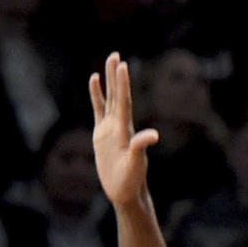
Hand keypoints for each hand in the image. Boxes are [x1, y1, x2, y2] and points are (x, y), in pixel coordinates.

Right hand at [89, 51, 158, 208]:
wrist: (124, 191)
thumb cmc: (131, 180)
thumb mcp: (135, 164)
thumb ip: (140, 148)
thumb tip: (152, 136)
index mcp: (125, 130)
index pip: (124, 102)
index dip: (122, 84)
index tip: (122, 66)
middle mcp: (119, 125)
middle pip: (117, 95)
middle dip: (116, 76)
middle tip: (115, 55)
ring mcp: (110, 128)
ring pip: (109, 99)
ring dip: (108, 80)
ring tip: (109, 61)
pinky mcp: (101, 134)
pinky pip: (98, 110)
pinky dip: (97, 95)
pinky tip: (94, 81)